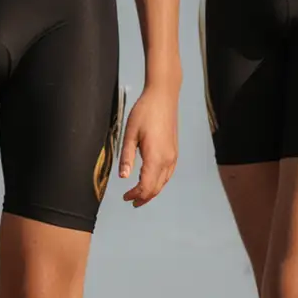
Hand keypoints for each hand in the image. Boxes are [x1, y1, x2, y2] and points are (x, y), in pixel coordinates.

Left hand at [119, 84, 178, 205]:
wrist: (163, 97)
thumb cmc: (144, 112)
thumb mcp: (130, 134)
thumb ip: (126, 157)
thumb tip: (123, 177)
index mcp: (155, 157)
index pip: (146, 186)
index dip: (136, 195)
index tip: (125, 197)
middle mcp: (168, 159)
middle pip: (156, 187)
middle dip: (143, 197)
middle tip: (130, 200)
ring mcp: (173, 155)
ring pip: (164, 182)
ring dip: (152, 191)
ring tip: (139, 195)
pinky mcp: (174, 151)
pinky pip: (168, 173)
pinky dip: (159, 182)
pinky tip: (152, 180)